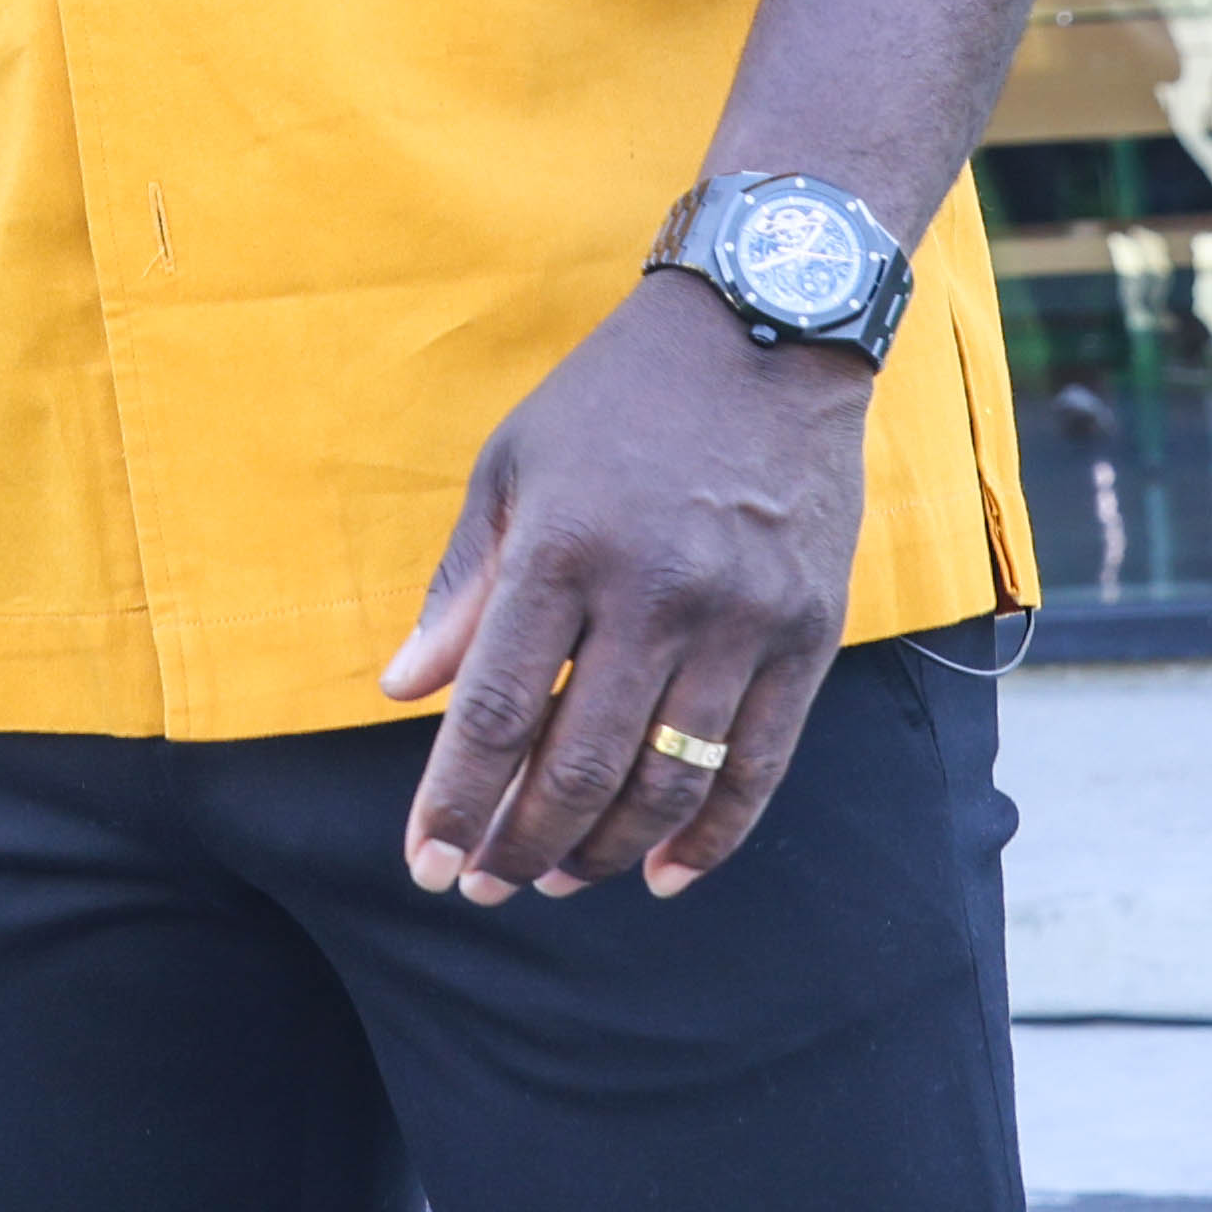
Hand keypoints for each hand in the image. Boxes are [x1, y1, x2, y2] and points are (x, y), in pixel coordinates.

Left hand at [377, 266, 879, 901]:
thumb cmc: (617, 399)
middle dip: (520, 845)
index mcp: (564, 548)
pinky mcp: (808, 631)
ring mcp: (740, 617)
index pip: (498, 712)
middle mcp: (655, 592)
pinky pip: (757, 764)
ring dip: (604, 852)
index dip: (456, 803)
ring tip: (557, 880)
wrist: (768, 328)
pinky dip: (711, 835)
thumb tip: (403, 691)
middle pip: (579, 766)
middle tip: (484, 884)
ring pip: (666, 781)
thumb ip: (462, 586)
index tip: (425, 863)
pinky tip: (663, 872)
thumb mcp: (513, 466)